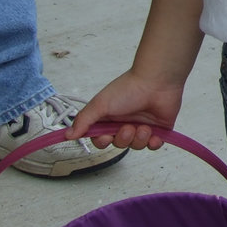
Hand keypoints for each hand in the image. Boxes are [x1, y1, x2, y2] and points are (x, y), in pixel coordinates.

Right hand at [67, 70, 184, 150]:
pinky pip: (153, 145)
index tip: (105, 137)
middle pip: (119, 144)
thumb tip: (68, 135)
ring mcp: (142, 125)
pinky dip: (153, 142)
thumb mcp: (101, 104)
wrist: (157, 81)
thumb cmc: (129, 88)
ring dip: (139, 138)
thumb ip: (84, 120)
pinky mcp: (158, 129)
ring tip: (144, 126)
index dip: (102, 142)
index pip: (101, 138)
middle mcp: (125, 122)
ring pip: (136, 146)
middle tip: (128, 128)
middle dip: (123, 139)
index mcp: (110, 117)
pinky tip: (153, 134)